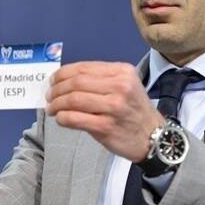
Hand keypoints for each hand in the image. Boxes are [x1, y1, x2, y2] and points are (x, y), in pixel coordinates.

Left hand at [46, 61, 162, 161]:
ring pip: (73, 99)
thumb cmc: (133, 110)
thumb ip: (99, 80)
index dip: (62, 74)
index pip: (83, 68)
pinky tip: (60, 119)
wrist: (154, 137)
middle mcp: (120, 87)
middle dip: (56, 89)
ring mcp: (114, 107)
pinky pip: (75, 119)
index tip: (52, 81)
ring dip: (56, 104)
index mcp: (122, 72)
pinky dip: (62, 118)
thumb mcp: (125, 86)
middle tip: (49, 96)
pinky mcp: (106, 126)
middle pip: (76, 82)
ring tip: (52, 108)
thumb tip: (63, 80)